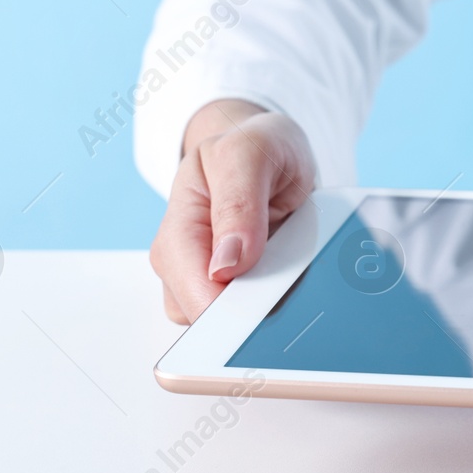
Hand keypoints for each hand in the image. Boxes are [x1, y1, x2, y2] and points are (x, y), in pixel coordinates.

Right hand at [149, 99, 314, 323]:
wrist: (267, 149)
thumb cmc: (254, 147)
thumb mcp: (250, 152)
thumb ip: (238, 203)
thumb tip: (226, 263)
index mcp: (178, 228)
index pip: (192, 290)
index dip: (228, 308)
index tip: (268, 307)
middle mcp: (184, 262)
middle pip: (209, 317)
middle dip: (251, 310)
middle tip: (293, 284)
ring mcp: (206, 280)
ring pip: (229, 326)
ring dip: (266, 308)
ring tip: (294, 269)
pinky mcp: (234, 291)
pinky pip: (253, 316)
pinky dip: (277, 304)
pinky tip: (291, 279)